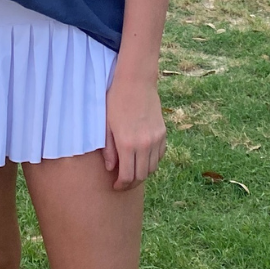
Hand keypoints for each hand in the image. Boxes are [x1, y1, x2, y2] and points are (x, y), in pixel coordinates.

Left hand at [103, 74, 166, 190]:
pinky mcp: (163, 133)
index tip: (115, 186)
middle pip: (142, 176)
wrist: (136, 82)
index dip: (121, 185)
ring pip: (152, 168)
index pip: (128, 176)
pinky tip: (143, 158)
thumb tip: (111, 169)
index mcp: (127, 144)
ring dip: (142, 173)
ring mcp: (156, 139)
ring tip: (132, 171)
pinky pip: (160, 155)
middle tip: (123, 183)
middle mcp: (144, 145)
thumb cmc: (116, 101)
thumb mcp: (106, 125)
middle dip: (132, 183)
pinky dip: (152, 161)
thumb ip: (109, 149)